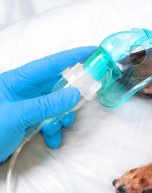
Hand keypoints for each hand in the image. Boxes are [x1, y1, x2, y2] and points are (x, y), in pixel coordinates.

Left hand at [0, 46, 95, 161]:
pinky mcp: (31, 121)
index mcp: (18, 81)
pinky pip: (51, 121)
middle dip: (71, 96)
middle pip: (58, 86)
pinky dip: (55, 131)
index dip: (73, 56)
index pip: (50, 64)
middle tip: (84, 101)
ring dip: (62, 118)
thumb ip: (46, 105)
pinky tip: (52, 140)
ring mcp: (29, 107)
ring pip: (57, 106)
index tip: (93, 52)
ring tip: (58, 129)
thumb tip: (75, 94)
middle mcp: (26, 91)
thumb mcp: (17, 115)